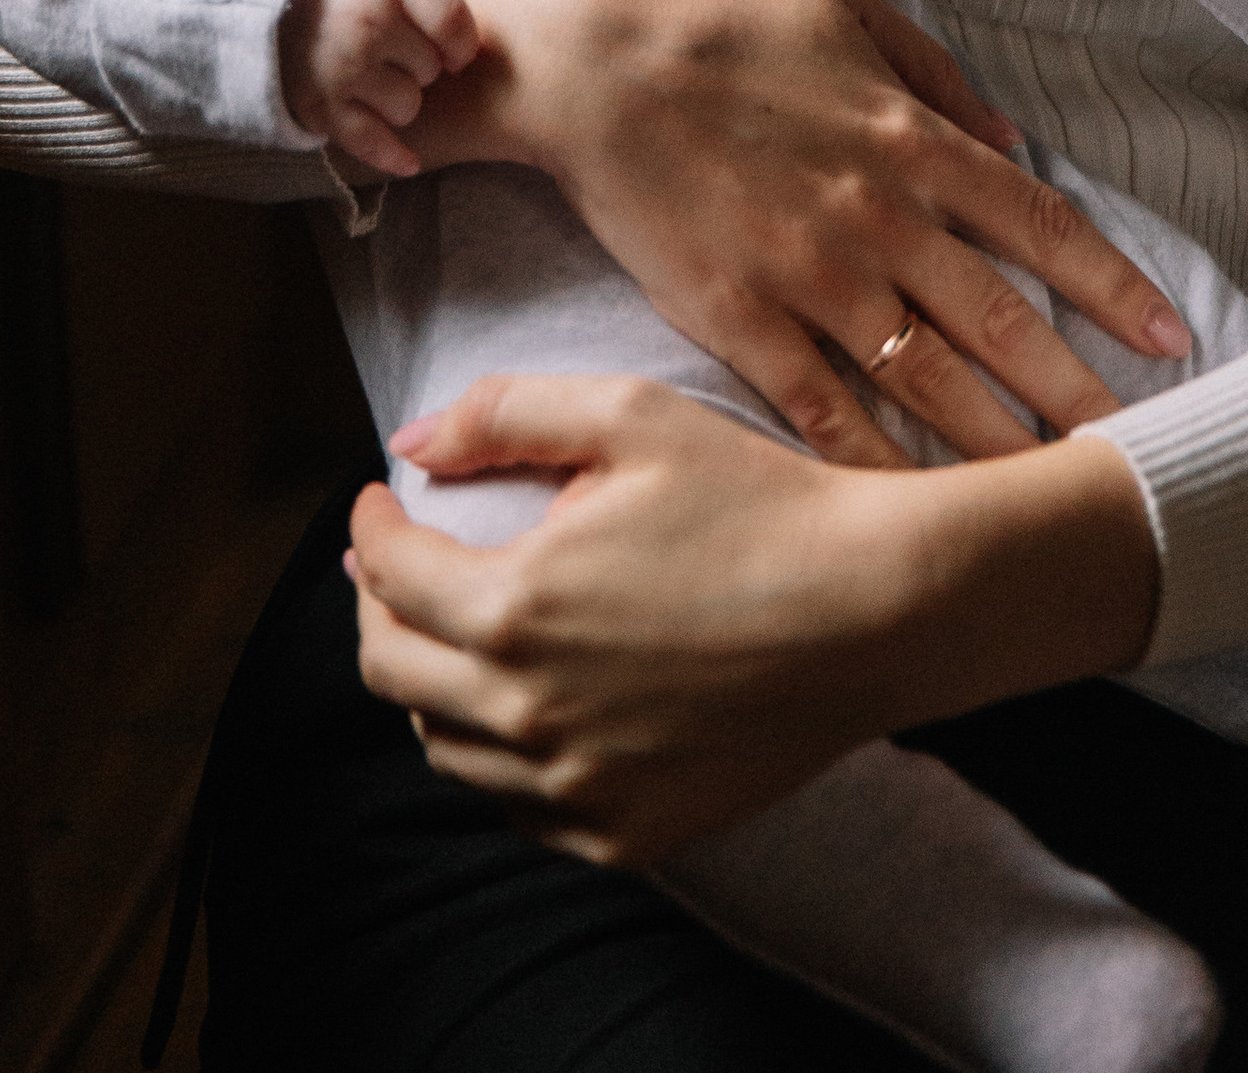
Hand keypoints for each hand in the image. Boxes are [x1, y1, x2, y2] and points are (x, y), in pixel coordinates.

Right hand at [278, 0, 482, 177]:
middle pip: (430, 69)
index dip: (462, 40)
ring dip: (400, 97)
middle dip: (421, 62)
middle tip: (395, 50)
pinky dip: (392, 157)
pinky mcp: (320, 106)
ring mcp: (345, 72)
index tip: (457, 48)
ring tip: (378, 77)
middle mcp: (371, 31)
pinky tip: (409, 163)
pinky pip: (370, 143)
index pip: (450, 20)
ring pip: (407, 107)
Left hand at [349, 371, 1160, 862]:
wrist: (875, 610)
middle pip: (391, 671)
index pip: (387, 575)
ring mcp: (574, 790)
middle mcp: (526, 716)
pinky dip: (500, 752)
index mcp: (515, 607)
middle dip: (379, 606)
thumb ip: (505, 414)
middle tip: (402, 565)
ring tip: (464, 629)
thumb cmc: (759, 500)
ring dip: (433, 682)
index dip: (371, 527)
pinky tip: (531, 701)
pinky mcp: (624, 834)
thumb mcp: (633, 416)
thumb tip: (412, 443)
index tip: (383, 500)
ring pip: (444, 748)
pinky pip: (518, 805)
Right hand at [402, 0, 1189, 466]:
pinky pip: (821, 411)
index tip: (1170, 342)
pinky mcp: (737, 320)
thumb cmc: (722, 12)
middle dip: (1077, 396)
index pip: (1044, 228)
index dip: (1113, 290)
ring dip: (993, 446)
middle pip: (1003, 326)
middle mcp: (879, 217)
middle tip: (1134, 458)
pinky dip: (873, 466)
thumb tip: (1013, 136)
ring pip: (926, 385)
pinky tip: (914, 510)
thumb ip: (939, 75)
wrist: (594, 51)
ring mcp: (809, 277)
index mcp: (913, 138)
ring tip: (1048, 499)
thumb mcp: (848, 5)